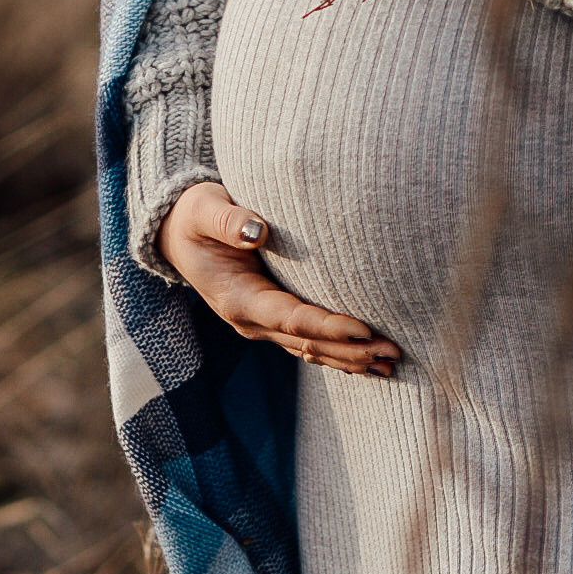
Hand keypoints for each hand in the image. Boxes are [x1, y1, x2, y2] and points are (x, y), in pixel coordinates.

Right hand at [158, 183, 399, 375]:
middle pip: (308, 342)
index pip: (292, 318)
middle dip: (351, 350)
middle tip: (394, 352)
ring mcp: (261, 323)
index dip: (328, 326)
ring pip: (311, 349)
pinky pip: (308, 341)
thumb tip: (258, 230)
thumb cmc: (195, 215)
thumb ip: (229, 220)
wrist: (177, 233)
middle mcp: (251, 320)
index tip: (364, 328)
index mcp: (239, 299)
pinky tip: (366, 360)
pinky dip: (338, 352)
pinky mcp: (271, 317)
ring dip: (350, 358)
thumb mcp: (205, 211)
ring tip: (391, 362)